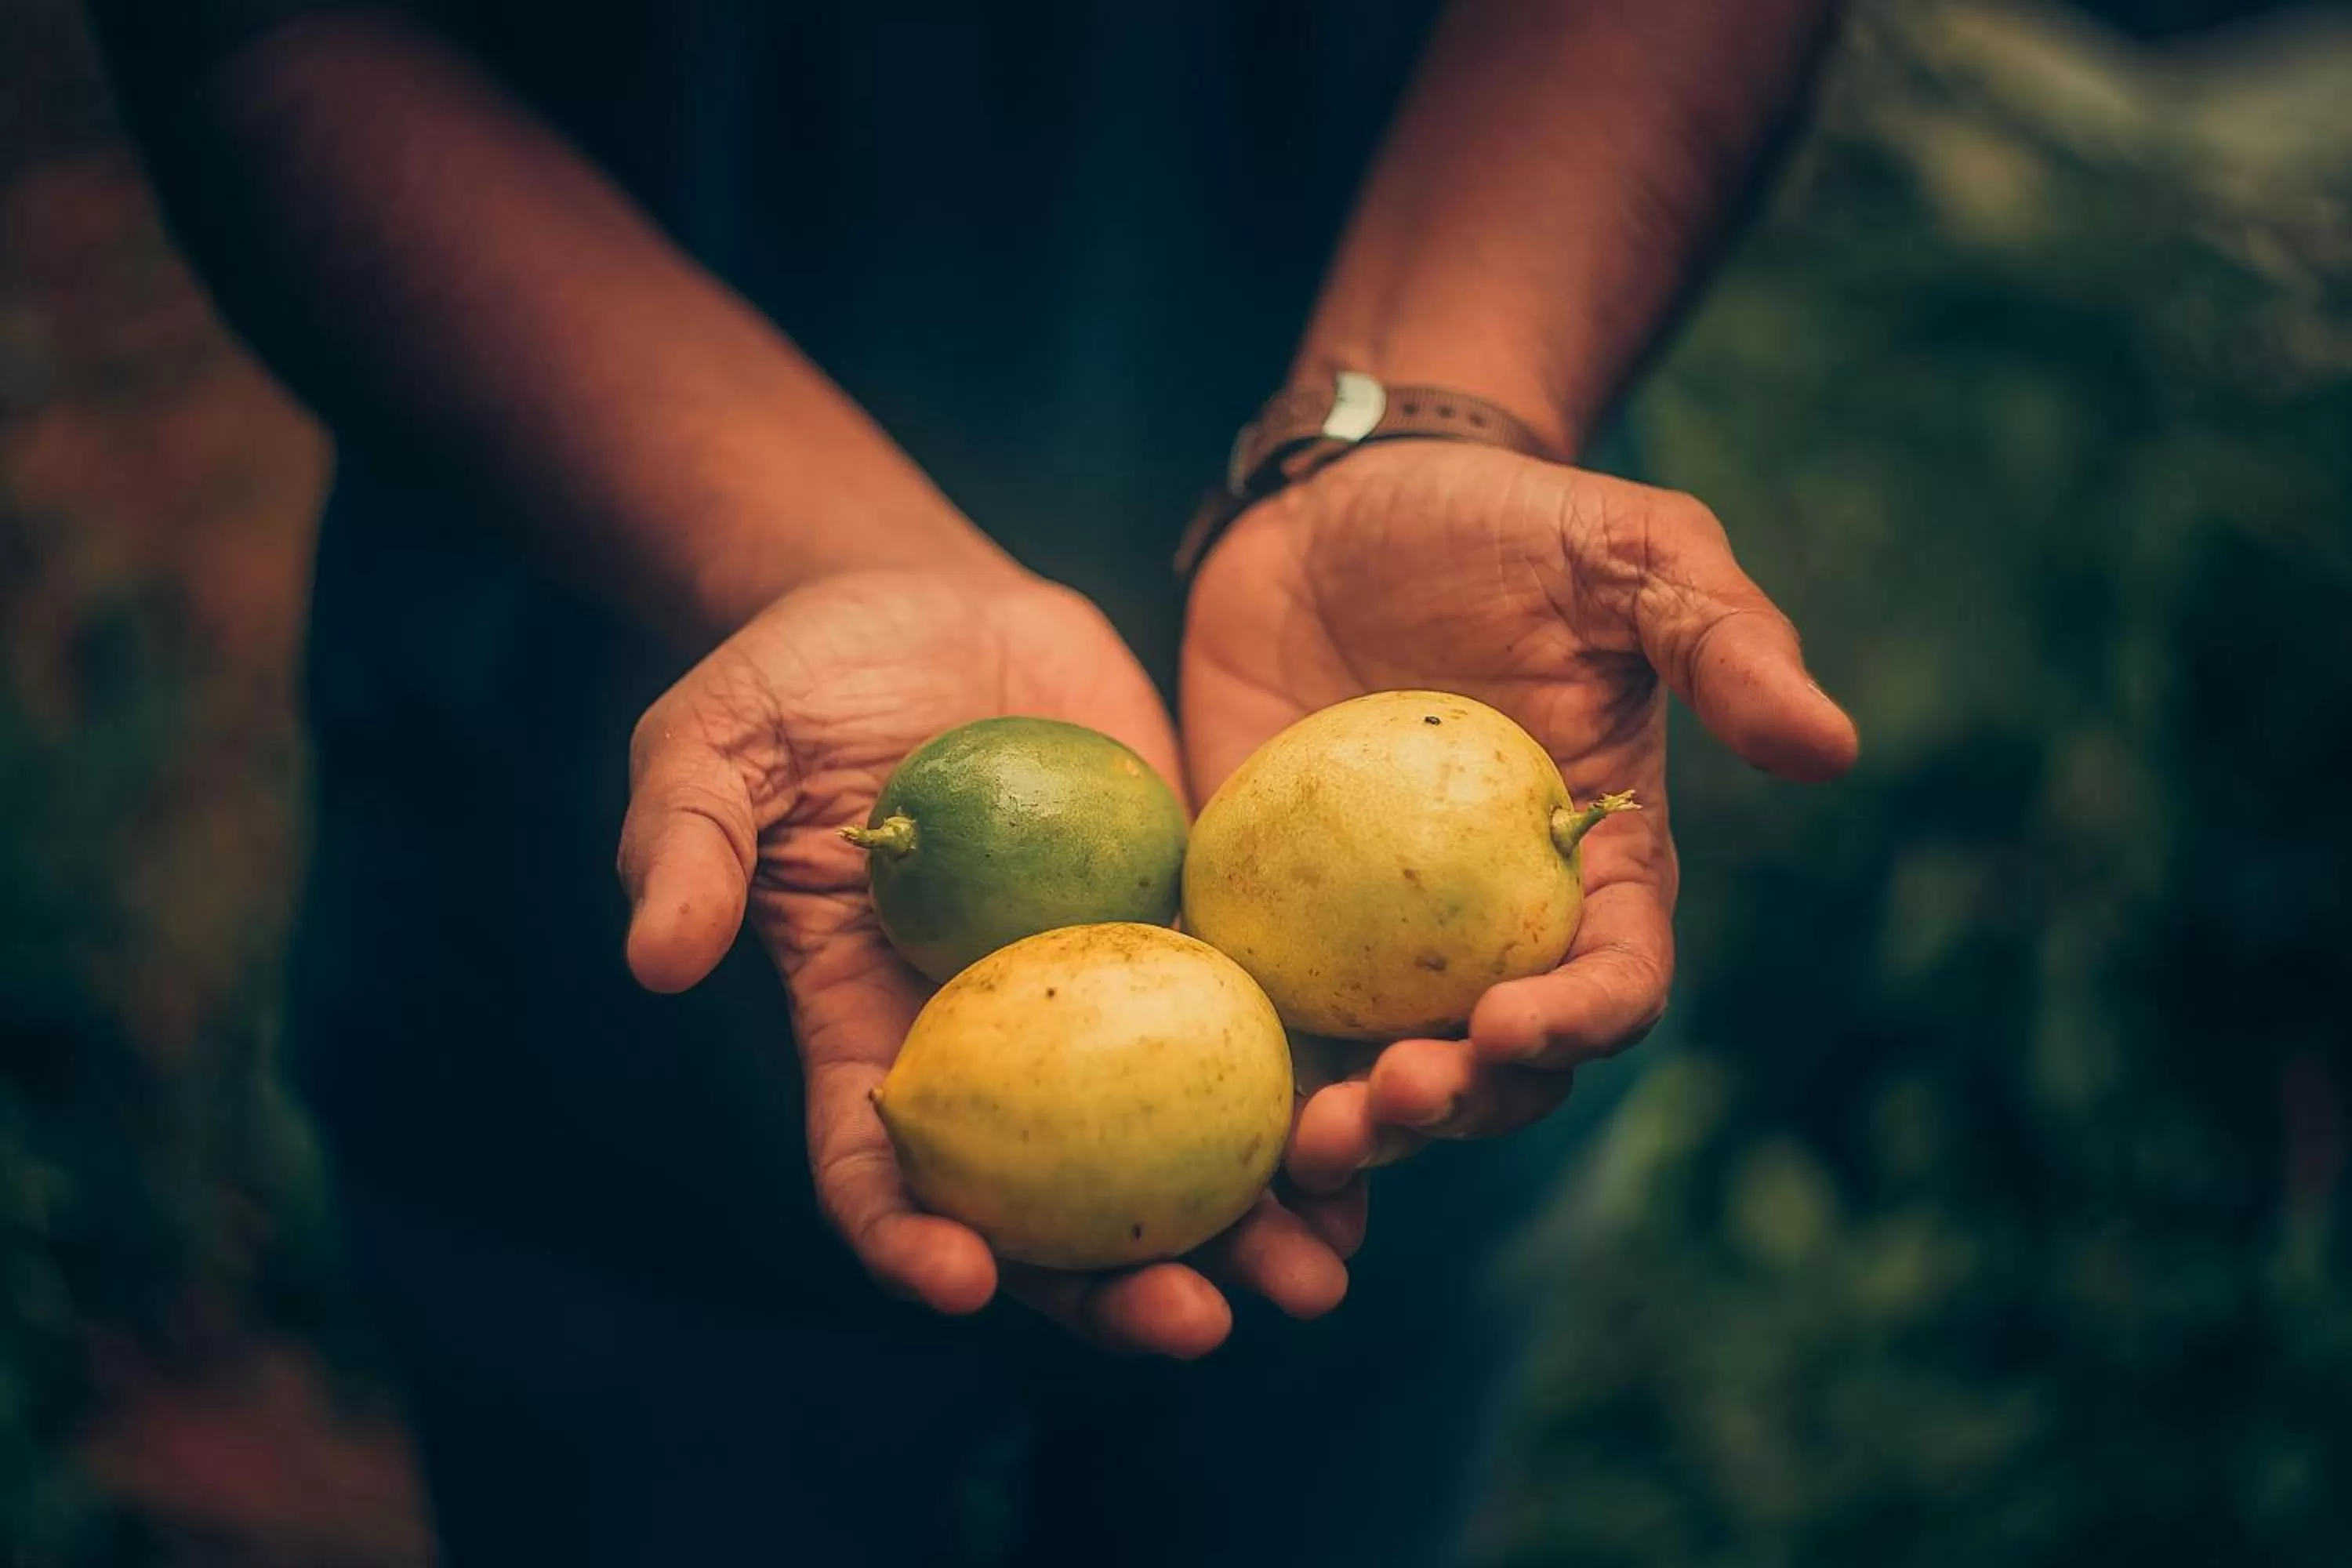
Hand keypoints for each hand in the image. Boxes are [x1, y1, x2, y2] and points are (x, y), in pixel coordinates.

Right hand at [618, 566, 1358, 1356]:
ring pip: (1176, 1146)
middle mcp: (997, 1045)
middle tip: (1199, 1324)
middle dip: (1119, 1288)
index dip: (911, 1240)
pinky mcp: (1191, 926)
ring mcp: (1103, 996)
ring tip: (1319, 1271)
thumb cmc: (797, 680)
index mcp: (871, 1030)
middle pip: (1053, 1206)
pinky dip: (1313, 1087)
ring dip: (1248, 1221)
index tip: (964, 1286)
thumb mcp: (714, 745)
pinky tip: (1384, 1123)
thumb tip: (654, 961)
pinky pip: (1257, 1024)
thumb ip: (686, 844)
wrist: (931, 606)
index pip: (879, 1168)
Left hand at [1182, 442, 1858, 1192]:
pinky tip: (1217, 1129)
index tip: (1507, 1023)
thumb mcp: (1627, 551)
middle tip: (1392, 1100)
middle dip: (1457, 1105)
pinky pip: (1256, 1016)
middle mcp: (1485, 924)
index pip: (1612, 976)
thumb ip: (1723, 640)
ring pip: (1374, 1072)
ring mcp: (1367, 934)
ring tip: (1305, 1148)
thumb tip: (1833, 747)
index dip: (1576, 1022)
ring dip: (1354, 1134)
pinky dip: (1245, 1085)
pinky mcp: (1262, 915)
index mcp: (1592, 865)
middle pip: (1493, 1063)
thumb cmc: (1501, 521)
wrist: (1341, 500)